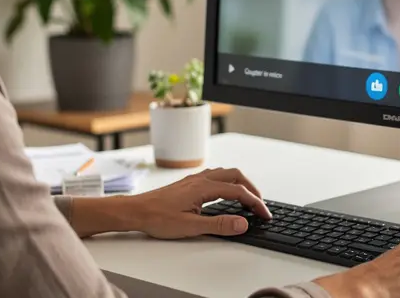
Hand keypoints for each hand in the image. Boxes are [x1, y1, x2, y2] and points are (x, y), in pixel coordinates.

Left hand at [124, 167, 271, 238]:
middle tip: (259, 205)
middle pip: (235, 176)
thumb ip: (219, 224)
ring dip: (239, 183)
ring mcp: (193, 180)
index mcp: (204, 187)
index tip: (264, 214)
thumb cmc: (157, 218)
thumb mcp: (191, 226)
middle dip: (251, 188)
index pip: (238, 192)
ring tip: (246, 198)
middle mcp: (200, 179)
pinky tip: (224, 193)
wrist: (135, 211)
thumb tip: (242, 223)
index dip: (255, 203)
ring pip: (224, 173)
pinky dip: (227, 182)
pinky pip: (214, 176)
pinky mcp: (188, 183)